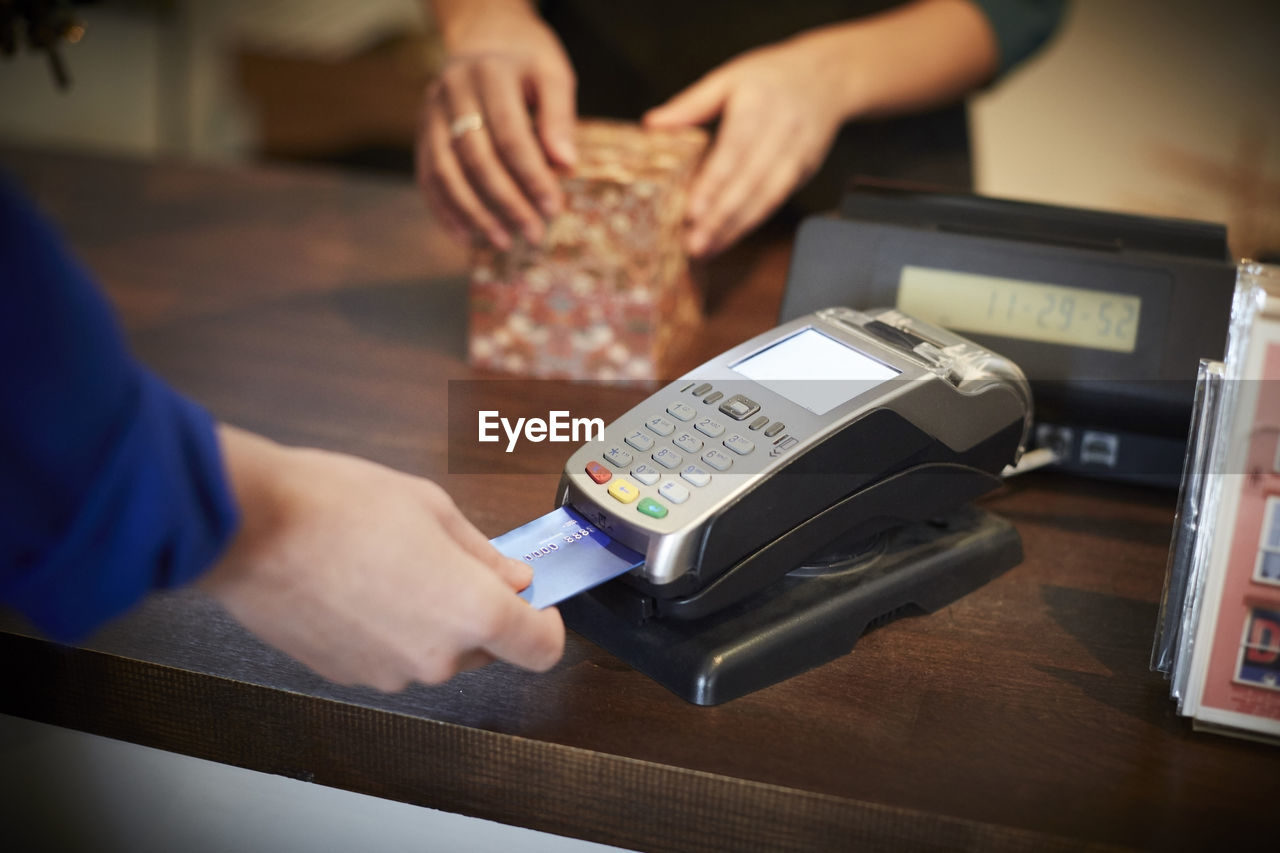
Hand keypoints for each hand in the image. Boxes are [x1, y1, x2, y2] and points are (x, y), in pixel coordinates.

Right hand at [199, 426, 563, 691]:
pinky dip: (388, 628)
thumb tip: (512, 576)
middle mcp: (435, 656)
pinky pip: (389, 655)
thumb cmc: (338, 506)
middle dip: (480, 611)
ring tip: (393, 563)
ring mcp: (388, 672)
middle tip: (449, 560)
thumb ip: (482, 552)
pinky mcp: (347, 674)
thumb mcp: (431, 507)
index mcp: (471, 611)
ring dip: (429, 619)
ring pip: (434, 653)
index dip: (546, 624)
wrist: (251, 528)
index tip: (536, 600)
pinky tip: (360, 583)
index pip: (541, 648)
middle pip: (486, 649)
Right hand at [417, 1, 576, 249]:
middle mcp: (452, 92)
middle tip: (534, 233)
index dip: (532, 176)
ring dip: (473, 213)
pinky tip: (468, 236)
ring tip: (502, 242)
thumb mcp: (552, 75)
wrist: (484, 37)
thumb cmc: (526, 62)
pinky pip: (427, 177)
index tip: (554, 208)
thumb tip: (565, 165)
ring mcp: (430, 113)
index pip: (510, 135)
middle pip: (476, 158)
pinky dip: (445, 210)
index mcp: (489, 74)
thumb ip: (558, 117)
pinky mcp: (420, 132)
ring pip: (445, 172)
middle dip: (506, 201)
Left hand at [645, 38, 848, 257]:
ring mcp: (797, 155)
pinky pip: (775, 202)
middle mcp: (781, 132)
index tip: (692, 209)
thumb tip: (652, 123)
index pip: (734, 150)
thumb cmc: (770, 77)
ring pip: (766, 199)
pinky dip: (750, 223)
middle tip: (694, 244)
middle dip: (721, 217)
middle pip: (750, 182)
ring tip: (707, 249)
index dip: (714, 183)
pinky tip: (727, 239)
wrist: (827, 78)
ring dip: (736, 229)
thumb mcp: (728, 78)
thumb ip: (690, 104)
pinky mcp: (803, 172)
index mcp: (758, 105)